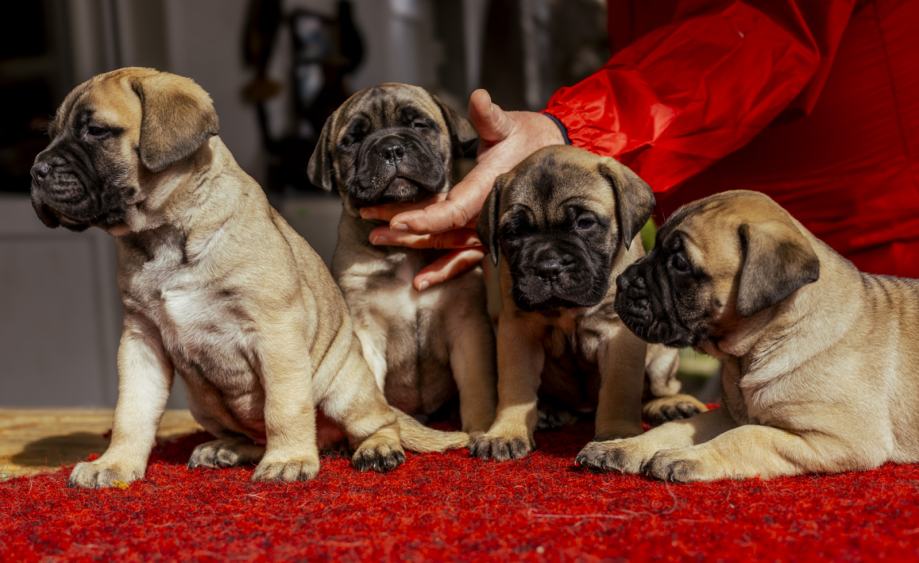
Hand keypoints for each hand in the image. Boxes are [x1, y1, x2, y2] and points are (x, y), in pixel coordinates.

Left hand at [360, 89, 564, 289]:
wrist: (555, 159)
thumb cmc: (529, 139)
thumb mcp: (510, 125)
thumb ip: (491, 117)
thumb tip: (480, 97)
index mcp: (489, 190)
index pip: (452, 211)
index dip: (424, 218)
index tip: (396, 220)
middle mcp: (487, 217)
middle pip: (441, 232)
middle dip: (405, 232)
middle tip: (372, 229)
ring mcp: (489, 231)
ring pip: (448, 246)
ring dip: (415, 248)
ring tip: (380, 241)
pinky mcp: (489, 237)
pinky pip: (464, 258)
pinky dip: (444, 270)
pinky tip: (421, 282)